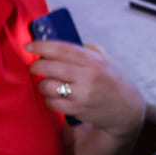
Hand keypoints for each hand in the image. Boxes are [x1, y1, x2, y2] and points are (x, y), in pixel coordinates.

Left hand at [27, 39, 145, 141]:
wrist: (127, 108)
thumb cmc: (114, 81)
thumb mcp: (106, 59)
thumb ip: (85, 50)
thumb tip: (57, 45)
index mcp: (93, 60)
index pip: (62, 49)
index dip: (41, 46)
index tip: (29, 45)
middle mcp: (87, 76)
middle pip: (49, 67)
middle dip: (36, 66)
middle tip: (35, 66)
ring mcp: (82, 94)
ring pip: (47, 86)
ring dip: (43, 84)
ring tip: (50, 84)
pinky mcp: (77, 109)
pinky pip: (51, 103)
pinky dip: (50, 99)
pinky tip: (56, 96)